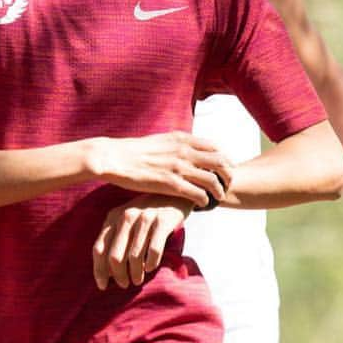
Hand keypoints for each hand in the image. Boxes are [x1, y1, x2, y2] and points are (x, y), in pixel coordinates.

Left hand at [92, 196, 191, 290]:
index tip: (103, 286)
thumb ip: (116, 240)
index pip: (99, 249)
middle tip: (124, 284)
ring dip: (135, 273)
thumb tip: (107, 273)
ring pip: (134, 256)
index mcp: (113, 217)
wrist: (176, 194)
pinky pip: (154, 250)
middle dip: (118, 275)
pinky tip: (150, 268)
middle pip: (114, 256)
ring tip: (138, 280)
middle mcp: (126, 216)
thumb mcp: (127, 221)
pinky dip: (151, 264)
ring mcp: (145, 218)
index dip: (99, 271)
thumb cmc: (148, 214)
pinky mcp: (163, 221)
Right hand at [94, 132, 231, 208]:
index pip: (216, 147)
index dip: (224, 160)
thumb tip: (184, 151)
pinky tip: (201, 204)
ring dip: (219, 190)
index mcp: (182, 139)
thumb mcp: (160, 140)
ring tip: (218, 197)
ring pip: (213, 180)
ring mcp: (179, 168)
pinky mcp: (171, 184)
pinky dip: (204, 200)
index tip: (222, 170)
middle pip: (221, 162)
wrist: (114, 157)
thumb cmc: (132, 151)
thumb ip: (176, 145)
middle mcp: (185, 151)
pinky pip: (198, 194)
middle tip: (226, 185)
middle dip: (228, 175)